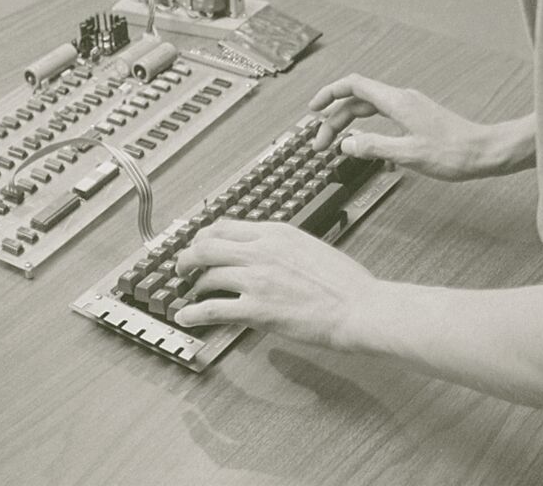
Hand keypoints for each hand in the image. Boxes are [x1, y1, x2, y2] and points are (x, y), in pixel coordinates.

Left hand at [174, 220, 378, 349]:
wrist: (359, 307)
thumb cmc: (345, 283)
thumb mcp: (310, 246)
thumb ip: (281, 246)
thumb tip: (262, 251)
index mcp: (276, 232)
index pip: (226, 226)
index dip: (205, 236)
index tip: (199, 244)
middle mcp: (262, 251)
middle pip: (207, 246)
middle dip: (188, 257)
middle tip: (182, 267)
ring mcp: (257, 279)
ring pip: (207, 275)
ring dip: (192, 285)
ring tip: (188, 293)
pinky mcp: (257, 309)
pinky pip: (213, 309)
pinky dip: (193, 313)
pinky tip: (185, 317)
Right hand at [308, 74, 533, 180]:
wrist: (486, 152)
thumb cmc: (454, 153)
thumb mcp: (408, 154)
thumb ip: (374, 147)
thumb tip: (346, 143)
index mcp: (397, 102)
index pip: (354, 86)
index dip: (329, 94)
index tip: (312, 109)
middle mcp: (401, 99)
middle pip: (357, 100)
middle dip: (334, 118)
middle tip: (320, 144)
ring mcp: (410, 108)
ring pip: (369, 109)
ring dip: (349, 124)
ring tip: (335, 145)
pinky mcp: (416, 118)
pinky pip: (382, 116)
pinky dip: (366, 127)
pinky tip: (364, 144)